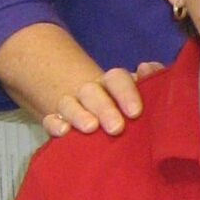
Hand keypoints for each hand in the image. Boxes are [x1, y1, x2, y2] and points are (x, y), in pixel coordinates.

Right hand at [41, 62, 164, 136]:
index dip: (126, 93)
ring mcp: (71, 105)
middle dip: (104, 109)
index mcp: (112, 82)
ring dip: (79, 115)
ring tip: (91, 128)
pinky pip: (49, 119)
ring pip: (69, 103)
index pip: (117, 78)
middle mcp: (90, 91)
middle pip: (92, 92)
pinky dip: (54, 124)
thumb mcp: (140, 94)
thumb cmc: (124, 107)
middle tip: (117, 128)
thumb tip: (148, 67)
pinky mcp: (55, 120)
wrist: (94, 114)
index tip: (135, 113)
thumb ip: (150, 80)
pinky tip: (64, 132)